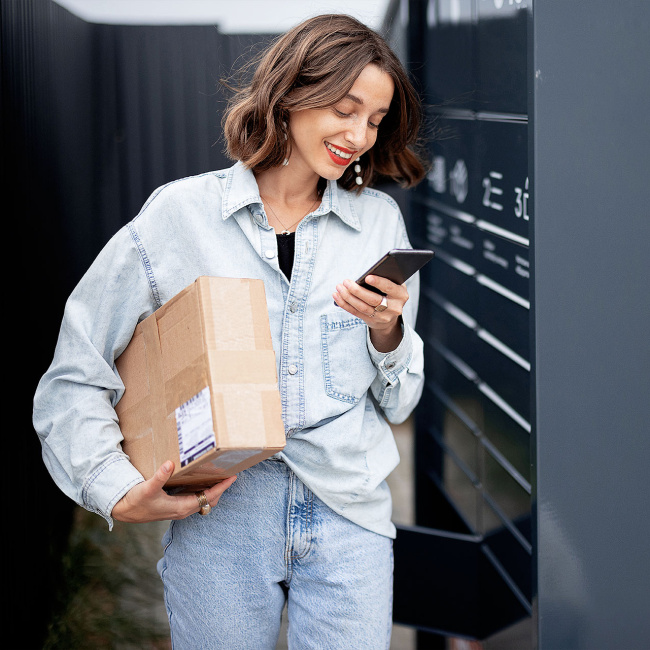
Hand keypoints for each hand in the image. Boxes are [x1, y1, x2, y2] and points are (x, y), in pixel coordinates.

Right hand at [111, 460, 236, 522]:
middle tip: (230, 473)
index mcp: (180, 507)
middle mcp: (183, 510)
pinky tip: (204, 480)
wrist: (125, 511)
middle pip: (210, 500)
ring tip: (221, 476)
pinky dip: (204, 491)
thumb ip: (159, 477)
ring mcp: (180, 508)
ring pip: (204, 501)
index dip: (221, 487)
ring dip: (214, 490)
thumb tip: (170, 463)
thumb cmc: (136, 501)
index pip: (208, 497)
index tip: (232, 477)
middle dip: (221, 488)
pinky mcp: (176, 506)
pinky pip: (196, 499)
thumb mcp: (147, 488)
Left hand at [333, 275, 407, 351]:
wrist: (391, 314)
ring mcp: (383, 317)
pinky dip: (345, 304)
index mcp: (401, 295)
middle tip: (345, 282)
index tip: (367, 277)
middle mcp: (394, 308)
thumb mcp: (393, 285)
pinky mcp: (372, 321)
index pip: (389, 288)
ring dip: (348, 297)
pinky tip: (337, 296)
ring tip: (339, 288)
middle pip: (373, 299)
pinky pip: (356, 313)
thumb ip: (385, 279)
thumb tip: (366, 275)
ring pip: (363, 307)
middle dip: (357, 290)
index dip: (378, 282)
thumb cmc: (390, 292)